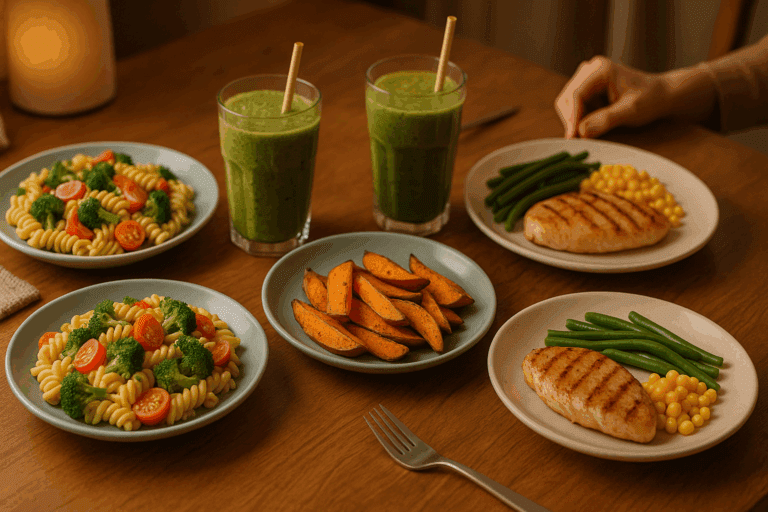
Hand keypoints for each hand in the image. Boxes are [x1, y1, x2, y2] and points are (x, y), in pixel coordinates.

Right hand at [555, 56, 671, 138]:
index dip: (572, 117)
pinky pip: (572, 106)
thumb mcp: (631, 111)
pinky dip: (577, 119)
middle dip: (571, 119)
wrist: (660, 94)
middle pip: (567, 98)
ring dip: (573, 120)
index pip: (576, 94)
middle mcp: (589, 70)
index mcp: (600, 70)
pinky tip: (589, 127)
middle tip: (577, 140)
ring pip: (566, 103)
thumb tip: (581, 132)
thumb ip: (606, 120)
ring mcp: (586, 78)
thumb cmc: (650, 99)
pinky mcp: (586, 88)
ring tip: (586, 134)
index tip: (572, 137)